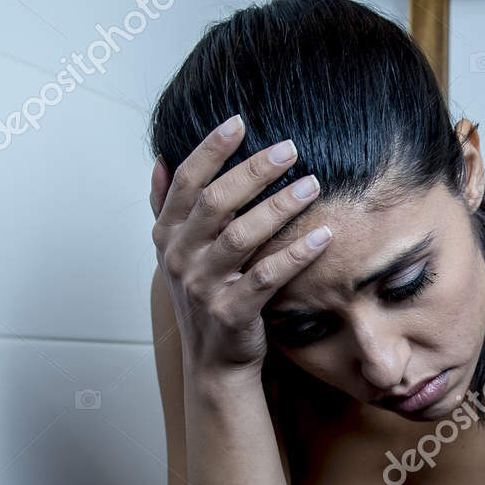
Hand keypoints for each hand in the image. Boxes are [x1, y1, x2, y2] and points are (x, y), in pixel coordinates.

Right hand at [150, 114, 331, 372]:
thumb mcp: (178, 253)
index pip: (186, 182)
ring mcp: (203, 287)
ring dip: (279, 207)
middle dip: (253, 171)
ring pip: (242, 236)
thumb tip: (161, 161)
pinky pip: (267, 277)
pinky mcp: (232, 312)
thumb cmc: (204, 297)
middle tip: (290, 148)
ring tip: (312, 184)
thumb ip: (167, 208)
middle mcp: (179, 258)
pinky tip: (324, 235)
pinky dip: (296, 254)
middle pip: (215, 202)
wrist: (213, 362)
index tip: (239, 122)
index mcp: (167, 236)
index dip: (210, 150)